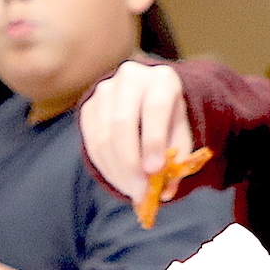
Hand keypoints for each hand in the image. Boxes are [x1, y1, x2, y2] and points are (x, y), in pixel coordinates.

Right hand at [77, 60, 189, 201]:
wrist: (148, 98)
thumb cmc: (169, 119)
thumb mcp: (181, 133)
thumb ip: (177, 158)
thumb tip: (166, 191)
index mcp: (162, 79)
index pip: (154, 108)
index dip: (153, 141)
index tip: (154, 171)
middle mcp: (130, 78)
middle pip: (122, 123)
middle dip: (130, 163)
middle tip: (140, 191)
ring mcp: (105, 90)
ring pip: (103, 136)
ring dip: (117, 170)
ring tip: (132, 190)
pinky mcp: (88, 105)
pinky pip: (91, 141)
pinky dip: (104, 166)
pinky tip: (119, 179)